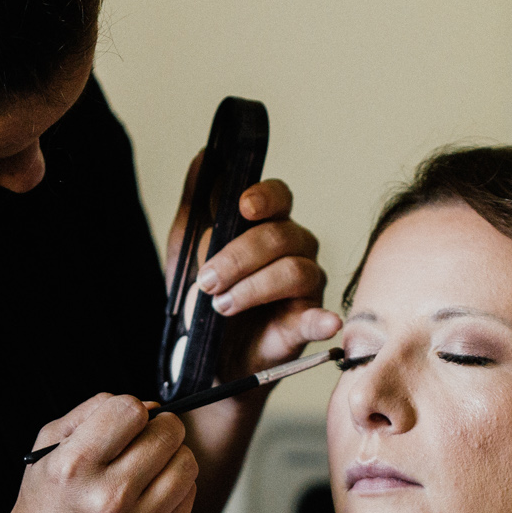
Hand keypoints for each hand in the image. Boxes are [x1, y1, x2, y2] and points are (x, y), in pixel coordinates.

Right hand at [0, 392, 198, 512]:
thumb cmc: (43, 512)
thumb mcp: (46, 453)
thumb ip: (91, 413)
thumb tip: (147, 405)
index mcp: (75, 467)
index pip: (131, 410)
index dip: (131, 411)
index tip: (124, 424)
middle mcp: (109, 496)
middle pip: (168, 432)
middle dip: (158, 430)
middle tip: (142, 443)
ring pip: (187, 463)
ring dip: (172, 458)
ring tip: (149, 469)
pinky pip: (188, 496)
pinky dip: (174, 489)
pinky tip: (149, 497)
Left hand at [166, 155, 342, 380]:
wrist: (200, 357)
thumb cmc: (201, 297)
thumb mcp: (187, 247)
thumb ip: (197, 203)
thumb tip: (204, 155)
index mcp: (266, 225)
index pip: (278, 196)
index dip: (264, 197)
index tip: (242, 207)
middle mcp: (292, 250)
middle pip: (281, 236)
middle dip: (238, 256)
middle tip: (206, 280)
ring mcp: (304, 288)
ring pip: (295, 271)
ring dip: (253, 287)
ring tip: (222, 306)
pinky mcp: (304, 326)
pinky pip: (319, 318)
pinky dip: (322, 320)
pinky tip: (324, 322)